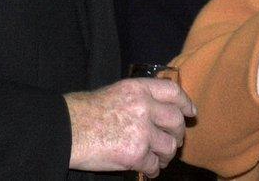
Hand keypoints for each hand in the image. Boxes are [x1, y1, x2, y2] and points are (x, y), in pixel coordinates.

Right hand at [65, 78, 196, 176]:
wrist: (67, 129)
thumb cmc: (84, 112)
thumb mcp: (115, 92)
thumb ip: (138, 98)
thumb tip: (158, 111)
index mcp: (138, 89)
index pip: (172, 92)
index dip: (185, 103)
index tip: (191, 112)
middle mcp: (144, 107)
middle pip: (177, 121)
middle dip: (179, 134)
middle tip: (174, 142)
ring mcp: (142, 131)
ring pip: (170, 146)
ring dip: (167, 155)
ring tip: (159, 158)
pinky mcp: (136, 154)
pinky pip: (154, 165)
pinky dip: (152, 169)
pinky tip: (146, 169)